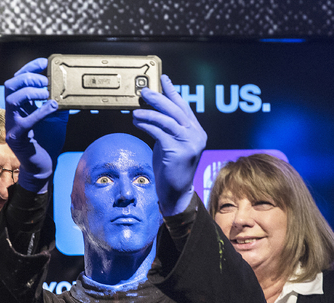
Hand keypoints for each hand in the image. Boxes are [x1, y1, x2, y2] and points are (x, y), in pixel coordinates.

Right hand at [5, 58, 67, 192]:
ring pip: (12, 99)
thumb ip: (58, 103)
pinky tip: (52, 107)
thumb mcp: (56, 118)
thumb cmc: (47, 142)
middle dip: (28, 78)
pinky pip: (25, 121)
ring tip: (47, 92)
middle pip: (10, 85)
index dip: (29, 68)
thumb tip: (69, 90)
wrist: (43, 166)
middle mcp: (13, 113)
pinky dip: (39, 112)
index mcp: (20, 106)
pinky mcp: (16, 138)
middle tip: (46, 81)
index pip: (18, 80)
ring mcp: (12, 125)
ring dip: (31, 92)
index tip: (44, 63)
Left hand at [132, 74, 207, 215]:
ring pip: (168, 120)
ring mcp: (189, 143)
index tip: (163, 79)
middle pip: (176, 110)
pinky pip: (160, 132)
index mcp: (196, 132)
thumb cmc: (171, 169)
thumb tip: (152, 111)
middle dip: (159, 98)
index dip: (173, 91)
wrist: (176, 192)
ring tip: (136, 109)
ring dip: (150, 112)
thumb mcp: (171, 144)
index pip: (184, 107)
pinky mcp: (178, 151)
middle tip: (144, 91)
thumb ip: (167, 129)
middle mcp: (196, 135)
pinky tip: (137, 121)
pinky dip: (147, 125)